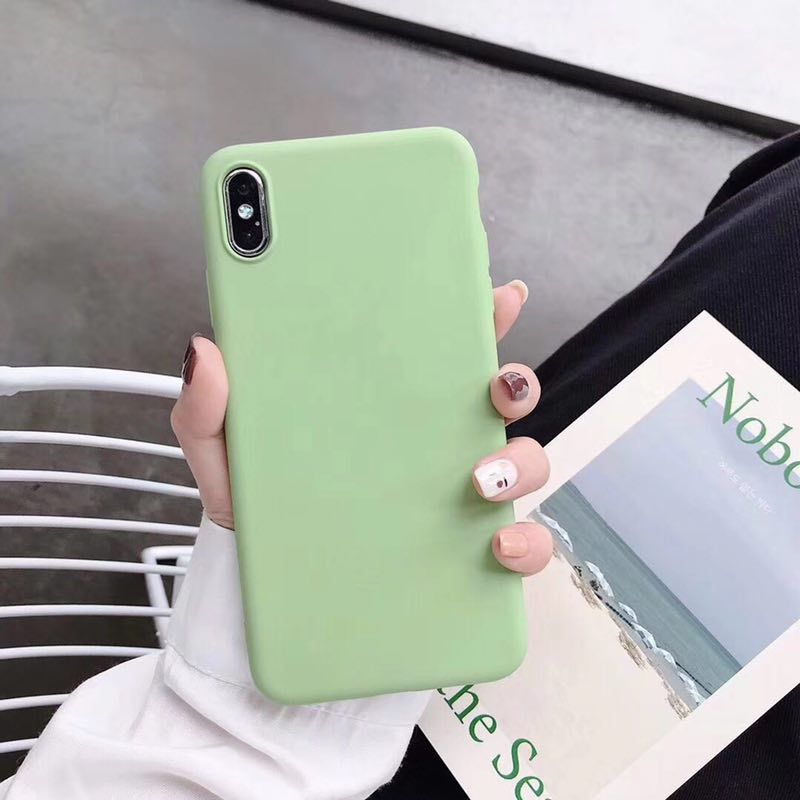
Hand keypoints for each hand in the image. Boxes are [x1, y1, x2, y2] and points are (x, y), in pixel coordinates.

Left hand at [170, 279, 551, 575]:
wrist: (263, 591)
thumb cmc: (256, 511)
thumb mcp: (224, 454)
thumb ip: (207, 408)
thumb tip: (206, 350)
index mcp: (384, 407)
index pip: (441, 352)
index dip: (478, 318)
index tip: (500, 296)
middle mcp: (430, 444)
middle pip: (500, 399)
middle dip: (516, 382)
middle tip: (497, 387)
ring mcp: (455, 499)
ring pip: (523, 463)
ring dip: (520, 461)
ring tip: (479, 480)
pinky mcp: (464, 556)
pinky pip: (518, 544)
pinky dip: (524, 543)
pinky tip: (497, 546)